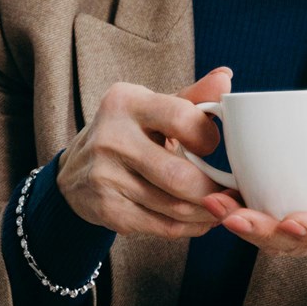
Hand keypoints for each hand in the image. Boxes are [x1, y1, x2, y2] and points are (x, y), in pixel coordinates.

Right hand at [57, 68, 236, 237]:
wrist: (75, 172)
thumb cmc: (130, 133)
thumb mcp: (155, 108)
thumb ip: (193, 96)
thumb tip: (226, 78)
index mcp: (127, 103)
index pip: (183, 119)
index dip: (207, 137)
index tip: (211, 145)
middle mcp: (112, 138)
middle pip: (179, 175)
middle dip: (213, 189)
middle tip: (231, 191)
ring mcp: (105, 177)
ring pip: (174, 206)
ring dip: (208, 212)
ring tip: (223, 207)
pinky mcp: (107, 209)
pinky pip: (162, 226)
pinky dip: (190, 227)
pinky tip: (200, 220)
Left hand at [205, 107, 306, 276]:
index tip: (292, 221)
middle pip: (298, 245)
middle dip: (262, 231)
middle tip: (230, 215)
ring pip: (279, 244)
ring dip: (245, 228)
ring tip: (213, 205)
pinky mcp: (302, 237)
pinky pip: (273, 236)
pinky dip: (246, 223)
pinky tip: (218, 203)